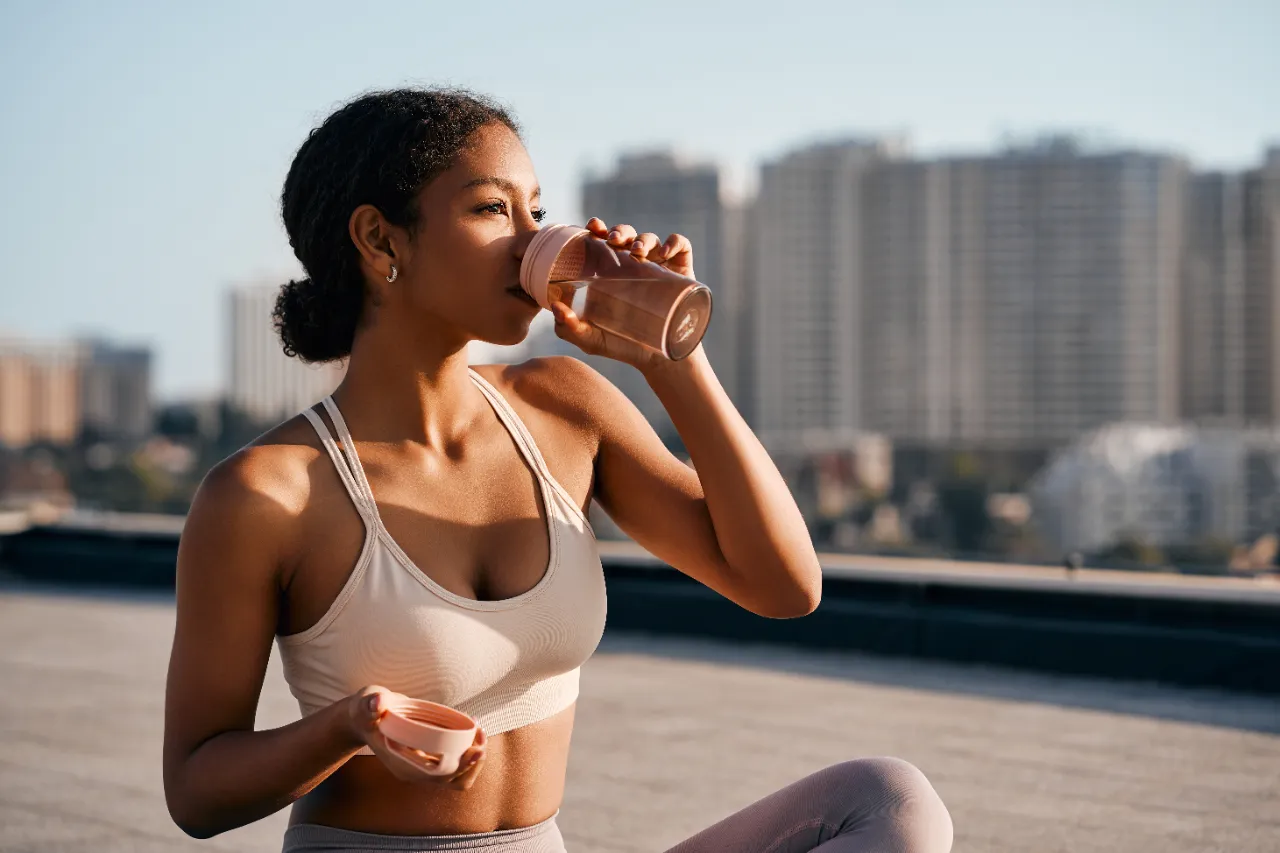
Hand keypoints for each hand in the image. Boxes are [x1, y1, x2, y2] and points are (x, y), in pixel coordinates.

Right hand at [347, 686, 485, 789]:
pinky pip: (455, 763)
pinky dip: (467, 750)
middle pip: (453, 779)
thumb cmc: (366, 711)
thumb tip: (376, 704)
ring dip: (474, 758)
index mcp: (402, 765)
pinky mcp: (430, 757)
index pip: (437, 777)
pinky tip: (472, 728)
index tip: (476, 750)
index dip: (460, 767)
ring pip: (457, 775)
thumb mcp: (365, 704)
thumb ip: (369, 704)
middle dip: (473, 761)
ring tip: (480, 732)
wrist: (365, 717)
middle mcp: (415, 771)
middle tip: (481, 734)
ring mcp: (423, 766)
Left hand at [548, 218, 695, 371]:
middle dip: (620, 231)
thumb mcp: (591, 339)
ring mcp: (658, 265)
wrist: (659, 360)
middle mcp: (633, 264)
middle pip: (626, 234)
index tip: (592, 227)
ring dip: (643, 238)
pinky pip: (680, 245)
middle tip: (614, 240)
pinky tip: (665, 253)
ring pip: (650, 238)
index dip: (598, 229)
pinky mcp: (681, 270)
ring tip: (638, 252)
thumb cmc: (623, 346)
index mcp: (610, 271)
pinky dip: (674, 242)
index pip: (603, 241)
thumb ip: (569, 327)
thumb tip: (555, 307)